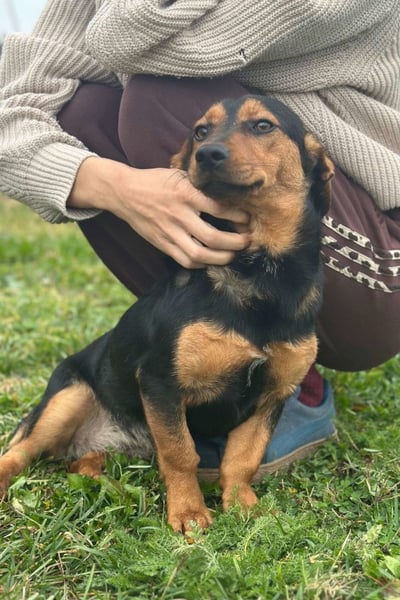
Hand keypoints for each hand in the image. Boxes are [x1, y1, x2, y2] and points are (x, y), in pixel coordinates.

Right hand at [69, 157, 250, 267]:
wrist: (125, 192)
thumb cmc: (156, 182)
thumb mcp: (180, 175)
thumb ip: (201, 186)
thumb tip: (229, 195)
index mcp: (186, 194)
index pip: (219, 208)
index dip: (238, 217)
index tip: (248, 219)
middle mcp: (179, 214)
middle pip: (213, 237)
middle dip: (236, 243)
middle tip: (247, 241)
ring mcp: (170, 232)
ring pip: (200, 254)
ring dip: (222, 258)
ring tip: (233, 254)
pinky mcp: (162, 243)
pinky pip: (186, 260)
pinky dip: (202, 263)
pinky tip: (211, 259)